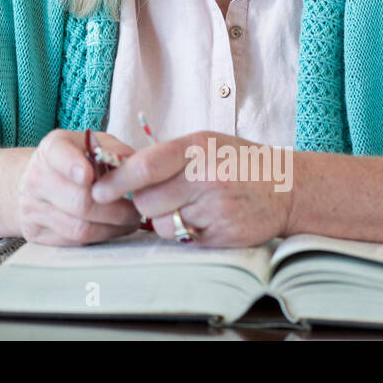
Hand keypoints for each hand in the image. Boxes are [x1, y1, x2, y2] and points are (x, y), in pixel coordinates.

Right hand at [15, 129, 140, 245]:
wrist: (37, 181)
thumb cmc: (75, 161)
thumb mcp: (91, 145)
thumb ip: (113, 150)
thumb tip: (138, 164)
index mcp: (52, 149)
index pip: (58, 155)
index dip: (72, 165)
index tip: (88, 175)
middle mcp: (37, 177)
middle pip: (79, 200)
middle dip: (115, 209)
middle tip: (136, 211)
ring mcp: (32, 207)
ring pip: (79, 227)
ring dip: (111, 228)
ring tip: (129, 222)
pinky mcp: (36, 232)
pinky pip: (74, 242)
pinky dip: (99, 237)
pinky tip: (111, 228)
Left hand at [90, 130, 293, 246]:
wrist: (285, 187)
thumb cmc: (236, 161)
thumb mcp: (203, 143)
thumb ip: (164, 156)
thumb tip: (117, 173)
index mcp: (197, 147)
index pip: (145, 167)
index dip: (116, 181)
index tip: (97, 191)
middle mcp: (207, 177)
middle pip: (147, 201)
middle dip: (142, 203)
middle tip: (157, 195)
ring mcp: (216, 209)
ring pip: (162, 224)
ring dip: (163, 219)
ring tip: (186, 205)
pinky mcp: (223, 236)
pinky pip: (182, 239)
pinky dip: (183, 232)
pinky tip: (200, 217)